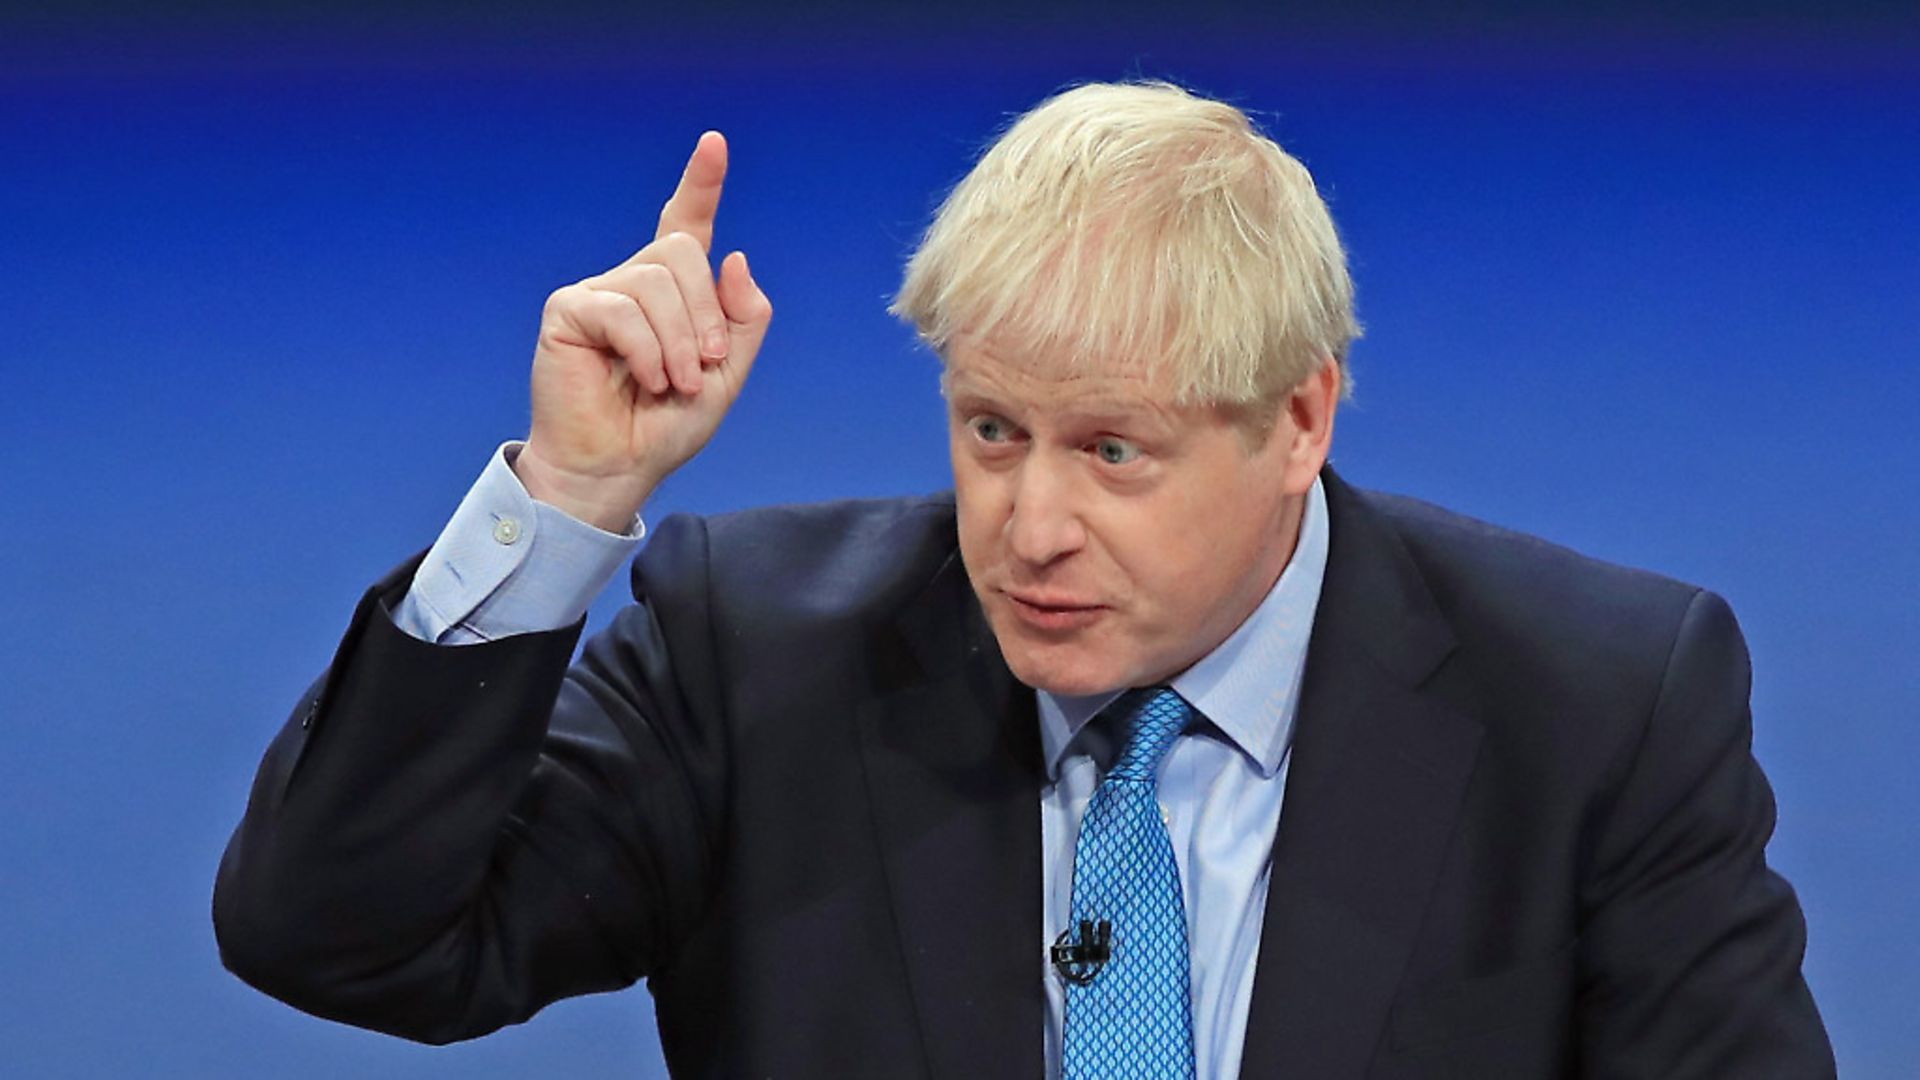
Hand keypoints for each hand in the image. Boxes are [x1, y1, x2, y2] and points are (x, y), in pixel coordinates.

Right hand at [517, 131, 772, 530]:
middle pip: (683, 252)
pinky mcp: (568, 311)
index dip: (701, 184)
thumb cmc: (664, 425)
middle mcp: (634, 282)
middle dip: (706, 316)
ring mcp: (599, 292)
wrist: (617, 468)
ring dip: (679, 344)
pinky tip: (643, 381)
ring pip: (657, 282)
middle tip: (703, 369)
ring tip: (673, 383)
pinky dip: (646, 352)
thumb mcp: (727, 374)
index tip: (714, 144)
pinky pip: (622, 310)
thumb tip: (732, 255)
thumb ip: (742, 318)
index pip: (686, 224)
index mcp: (673, 293)